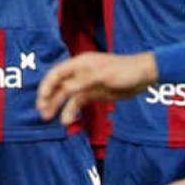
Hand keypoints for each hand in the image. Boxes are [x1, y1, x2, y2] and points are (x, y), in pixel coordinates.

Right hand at [35, 51, 157, 125]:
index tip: (41, 99)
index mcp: (80, 64)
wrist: (144, 76)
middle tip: (42, 112)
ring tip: (48, 118)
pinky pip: (78, 103)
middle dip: (48, 98)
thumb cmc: (125, 70)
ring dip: (57, 106)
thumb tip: (65, 89)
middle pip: (58, 85)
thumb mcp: (103, 76)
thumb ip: (83, 82)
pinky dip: (71, 111)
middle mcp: (80, 73)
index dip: (46, 86)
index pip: (57, 73)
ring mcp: (86, 84)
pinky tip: (67, 121)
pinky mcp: (94, 93)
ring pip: (66, 95)